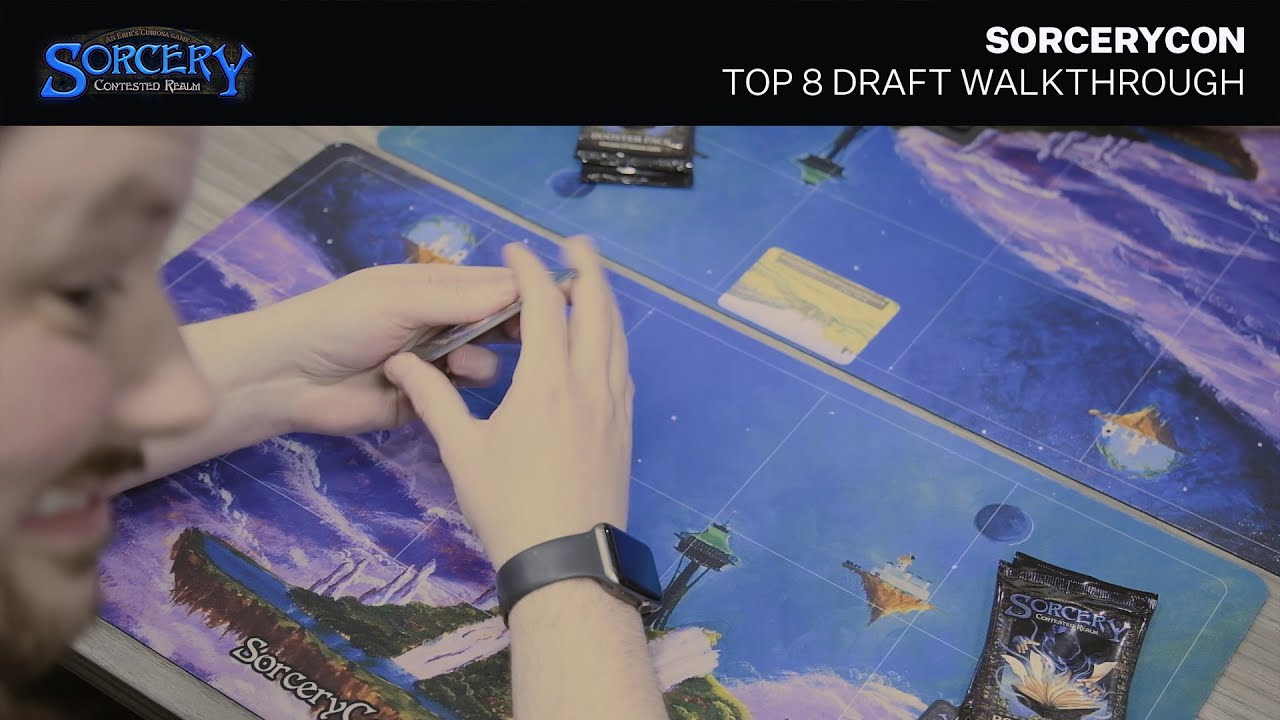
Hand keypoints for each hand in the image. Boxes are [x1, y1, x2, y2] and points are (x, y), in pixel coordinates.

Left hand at [253, 263, 518, 436]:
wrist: (288, 378)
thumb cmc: (338, 321)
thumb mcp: (398, 299)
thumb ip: (458, 299)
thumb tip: (517, 290)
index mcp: (436, 286)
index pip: (495, 283)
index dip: (531, 290)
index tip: (571, 298)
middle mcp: (441, 321)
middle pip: (498, 323)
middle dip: (517, 329)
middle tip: (537, 339)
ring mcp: (435, 362)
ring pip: (486, 362)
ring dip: (479, 361)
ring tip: (458, 364)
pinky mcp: (425, 400)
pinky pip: (460, 397)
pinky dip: (458, 392)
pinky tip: (442, 388)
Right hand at [384, 236, 631, 567]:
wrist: (567, 560)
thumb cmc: (509, 506)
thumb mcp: (461, 450)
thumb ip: (432, 398)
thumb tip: (399, 363)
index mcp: (547, 379)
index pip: (543, 303)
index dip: (528, 270)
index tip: (514, 251)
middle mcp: (589, 381)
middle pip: (597, 307)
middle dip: (587, 268)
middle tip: (576, 243)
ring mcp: (614, 404)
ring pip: (618, 336)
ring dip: (606, 301)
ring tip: (593, 283)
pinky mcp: (625, 428)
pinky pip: (624, 367)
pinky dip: (614, 341)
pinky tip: (605, 346)